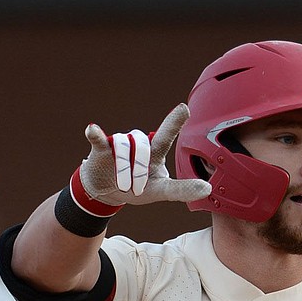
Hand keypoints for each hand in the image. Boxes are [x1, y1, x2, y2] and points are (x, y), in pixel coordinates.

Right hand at [76, 103, 210, 206]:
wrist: (106, 191)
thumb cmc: (136, 188)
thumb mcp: (160, 192)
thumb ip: (182, 190)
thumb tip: (208, 187)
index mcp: (155, 153)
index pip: (166, 138)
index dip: (174, 123)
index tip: (184, 108)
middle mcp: (138, 144)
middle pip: (143, 147)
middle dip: (138, 172)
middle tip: (135, 187)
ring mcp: (119, 145)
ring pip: (124, 148)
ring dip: (123, 171)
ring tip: (121, 183)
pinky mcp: (101, 149)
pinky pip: (100, 140)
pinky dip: (96, 134)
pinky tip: (93, 130)